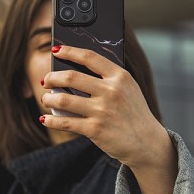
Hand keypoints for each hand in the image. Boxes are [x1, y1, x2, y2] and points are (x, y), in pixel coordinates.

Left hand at [41, 46, 175, 193]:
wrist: (147, 143)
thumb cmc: (133, 113)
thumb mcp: (128, 90)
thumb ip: (107, 78)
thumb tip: (71, 74)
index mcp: (120, 77)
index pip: (90, 57)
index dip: (69, 51)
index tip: (56, 50)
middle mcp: (111, 91)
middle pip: (71, 77)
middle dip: (52, 77)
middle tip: (46, 81)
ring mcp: (103, 111)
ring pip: (63, 100)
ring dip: (49, 99)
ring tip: (46, 100)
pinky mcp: (96, 129)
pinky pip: (65, 122)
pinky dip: (51, 120)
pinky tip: (45, 119)